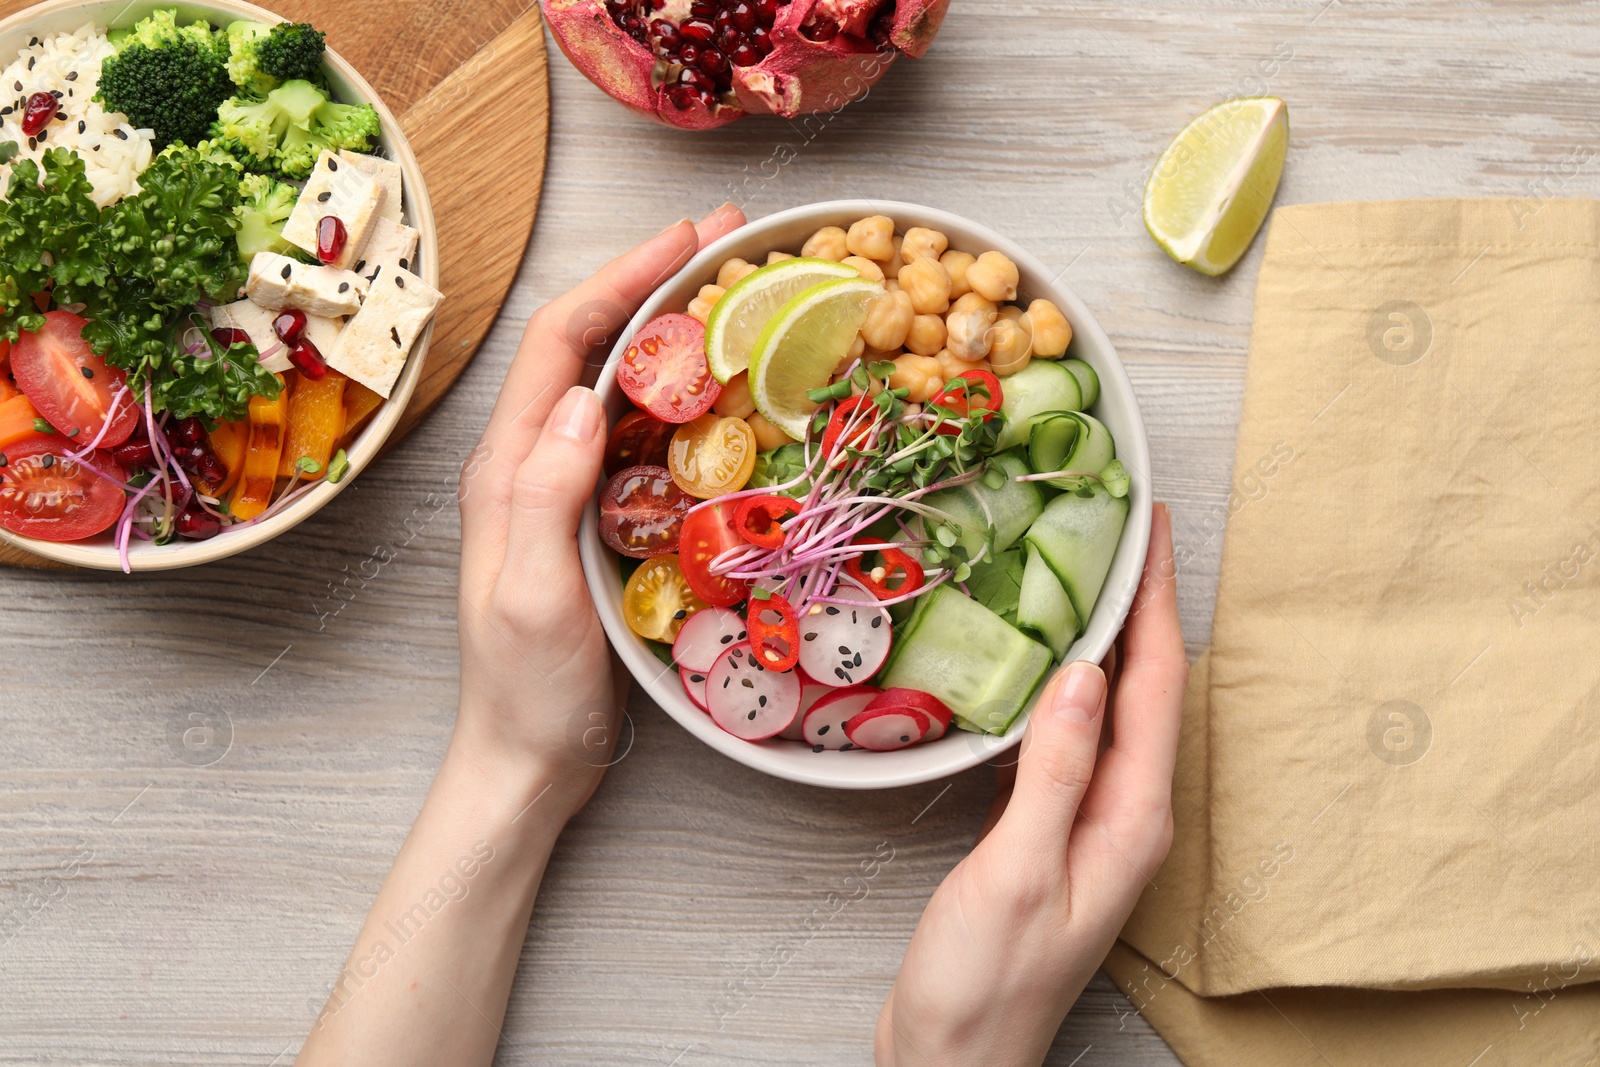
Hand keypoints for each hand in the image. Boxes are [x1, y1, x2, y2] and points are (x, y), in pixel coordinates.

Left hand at [450, 203, 745, 816]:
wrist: (527, 761)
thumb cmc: (527, 691)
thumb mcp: (532, 595)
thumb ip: (546, 494)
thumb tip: (585, 395)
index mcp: (508, 467)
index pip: (561, 342)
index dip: (620, 279)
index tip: (688, 240)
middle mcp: (532, 462)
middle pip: (590, 344)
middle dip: (653, 283)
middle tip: (730, 245)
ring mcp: (565, 489)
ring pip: (618, 382)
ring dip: (672, 332)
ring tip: (739, 297)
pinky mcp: (598, 519)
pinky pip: (641, 436)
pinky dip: (684, 396)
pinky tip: (728, 393)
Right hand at [876, 503, 1185, 1066]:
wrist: (955, 1058)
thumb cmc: (985, 982)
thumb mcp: (1019, 870)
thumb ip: (1057, 771)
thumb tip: (1086, 671)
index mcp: (1133, 818)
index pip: (1154, 684)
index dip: (1155, 598)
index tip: (1154, 524)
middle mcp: (1125, 814)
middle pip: (1144, 686)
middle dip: (1140, 601)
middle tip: (1122, 524)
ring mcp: (1090, 822)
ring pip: (1109, 705)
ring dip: (1105, 634)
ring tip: (1085, 568)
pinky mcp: (1050, 829)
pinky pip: (1071, 734)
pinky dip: (1064, 681)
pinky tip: (1039, 659)